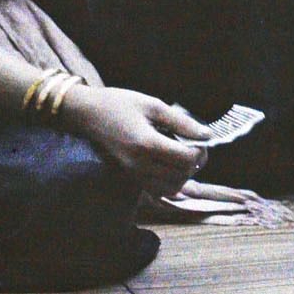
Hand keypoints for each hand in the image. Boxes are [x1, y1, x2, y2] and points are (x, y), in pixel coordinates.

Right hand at [64, 84, 208, 193]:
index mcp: (147, 144)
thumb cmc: (119, 104)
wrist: (87, 114)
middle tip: (195, 146)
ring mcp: (133, 174)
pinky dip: (169, 182)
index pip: (186, 159)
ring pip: (171, 188)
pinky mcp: (129, 177)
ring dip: (183, 175)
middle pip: (181, 176)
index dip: (200, 151)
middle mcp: (140, 164)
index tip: (201, 139)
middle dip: (195, 163)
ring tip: (181, 156)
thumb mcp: (153, 105)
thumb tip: (206, 135)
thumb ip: (182, 122)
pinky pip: (157, 190)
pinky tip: (168, 164)